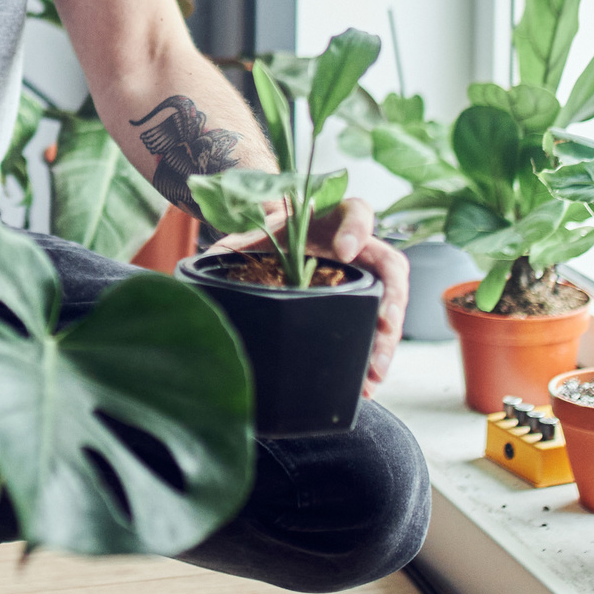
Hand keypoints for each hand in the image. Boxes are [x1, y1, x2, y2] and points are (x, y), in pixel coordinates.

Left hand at [213, 195, 407, 391]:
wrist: (279, 243)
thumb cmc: (270, 234)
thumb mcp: (254, 234)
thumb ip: (235, 246)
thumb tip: (202, 266)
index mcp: (334, 218)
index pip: (357, 212)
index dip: (356, 229)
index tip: (344, 250)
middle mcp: (361, 245)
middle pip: (391, 267)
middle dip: (391, 300)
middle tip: (383, 327)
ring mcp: (367, 275)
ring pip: (391, 302)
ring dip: (386, 340)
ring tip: (374, 372)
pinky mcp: (364, 302)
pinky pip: (378, 327)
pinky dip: (373, 355)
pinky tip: (366, 382)